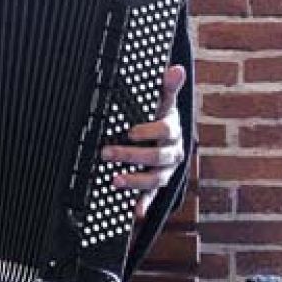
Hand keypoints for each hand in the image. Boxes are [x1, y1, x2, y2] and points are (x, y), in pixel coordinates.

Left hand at [102, 65, 187, 220]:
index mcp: (173, 132)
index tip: (130, 131)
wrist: (170, 140)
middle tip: (106, 153)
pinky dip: (142, 205)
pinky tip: (134, 212)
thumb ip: (167, 88)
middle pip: (156, 157)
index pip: (164, 131)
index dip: (148, 132)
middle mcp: (172, 154)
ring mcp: (165, 172)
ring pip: (154, 180)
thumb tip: (175, 68)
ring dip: (135, 181)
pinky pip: (151, 197)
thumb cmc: (161, 118)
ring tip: (114, 180)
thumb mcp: (163, 103)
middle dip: (131, 156)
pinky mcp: (156, 186)